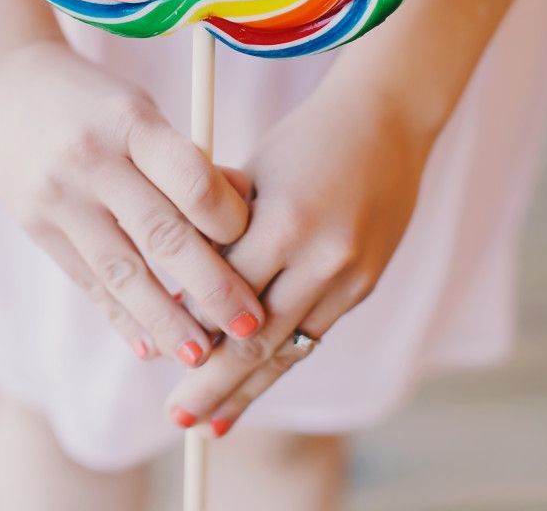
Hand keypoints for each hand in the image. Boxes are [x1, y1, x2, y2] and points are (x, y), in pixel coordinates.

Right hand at [0, 39, 263, 365]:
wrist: (7, 84)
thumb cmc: (97, 99)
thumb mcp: (142, 109)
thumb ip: (182, 162)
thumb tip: (239, 219)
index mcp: (130, 121)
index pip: (192, 181)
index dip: (230, 221)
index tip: (255, 245)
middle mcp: (92, 160)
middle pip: (163, 236)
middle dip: (212, 289)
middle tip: (249, 327)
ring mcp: (59, 197)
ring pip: (122, 272)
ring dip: (167, 321)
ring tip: (202, 355)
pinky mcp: (37, 227)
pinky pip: (87, 280)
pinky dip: (121, 316)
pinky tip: (149, 345)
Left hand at [165, 60, 435, 433]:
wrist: (387, 124)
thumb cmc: (305, 140)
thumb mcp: (255, 170)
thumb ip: (219, 224)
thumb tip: (178, 282)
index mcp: (285, 221)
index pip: (224, 293)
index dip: (190, 327)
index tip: (159, 351)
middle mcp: (322, 257)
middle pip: (256, 338)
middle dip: (214, 383)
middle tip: (176, 419)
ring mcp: (349, 277)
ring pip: (289, 348)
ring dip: (248, 389)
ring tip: (212, 422)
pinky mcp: (364, 285)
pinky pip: (315, 333)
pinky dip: (282, 361)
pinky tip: (256, 386)